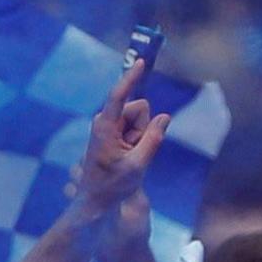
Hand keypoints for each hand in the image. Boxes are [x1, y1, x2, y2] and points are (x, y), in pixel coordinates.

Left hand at [70, 55, 170, 217]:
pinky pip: (136, 128)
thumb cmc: (113, 186)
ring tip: (130, 157)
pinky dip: (138, 139)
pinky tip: (129, 156)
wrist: (97, 200)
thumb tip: (165, 117)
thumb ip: (153, 139)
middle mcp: (105, 121)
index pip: (119, 95)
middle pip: (139, 109)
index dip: (131, 78)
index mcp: (105, 126)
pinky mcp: (113, 131)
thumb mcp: (138, 165)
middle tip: (134, 152)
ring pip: (140, 119)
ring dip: (141, 136)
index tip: (141, 62)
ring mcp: (109, 126)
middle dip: (144, 127)